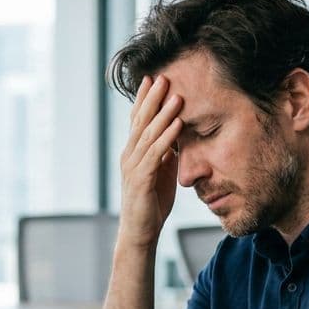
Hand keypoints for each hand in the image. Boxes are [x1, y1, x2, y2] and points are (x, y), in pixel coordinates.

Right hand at [118, 75, 181, 249]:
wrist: (140, 232)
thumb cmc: (151, 203)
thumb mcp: (160, 172)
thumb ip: (165, 152)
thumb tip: (176, 134)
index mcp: (133, 152)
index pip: (137, 120)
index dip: (144, 99)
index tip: (152, 78)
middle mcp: (129, 155)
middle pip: (140, 121)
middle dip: (152, 98)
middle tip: (163, 77)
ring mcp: (133, 167)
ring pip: (148, 134)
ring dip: (163, 114)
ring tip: (176, 96)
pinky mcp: (141, 179)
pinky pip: (156, 154)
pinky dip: (168, 137)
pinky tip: (178, 124)